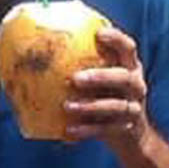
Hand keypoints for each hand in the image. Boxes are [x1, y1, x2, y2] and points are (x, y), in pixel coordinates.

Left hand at [64, 27, 148, 152]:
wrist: (130, 134)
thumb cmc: (105, 95)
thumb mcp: (100, 77)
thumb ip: (82, 63)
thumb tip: (33, 49)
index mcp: (129, 66)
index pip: (128, 48)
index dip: (116, 39)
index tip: (98, 34)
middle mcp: (136, 85)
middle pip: (124, 77)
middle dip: (101, 77)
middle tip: (75, 78)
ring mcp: (134, 108)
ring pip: (116, 106)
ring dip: (91, 106)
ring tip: (67, 106)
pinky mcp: (127, 129)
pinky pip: (107, 129)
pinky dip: (88, 129)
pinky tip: (69, 130)